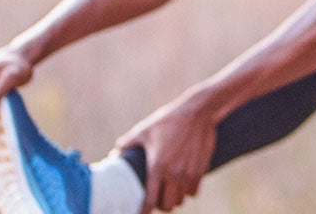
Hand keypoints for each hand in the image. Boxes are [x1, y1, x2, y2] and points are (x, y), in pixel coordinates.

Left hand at [115, 97, 217, 211]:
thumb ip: (127, 143)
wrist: (198, 112)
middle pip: (168, 205)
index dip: (144, 211)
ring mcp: (189, 173)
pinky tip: (182, 183)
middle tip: (156, 198)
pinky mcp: (201, 170)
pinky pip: (194, 191)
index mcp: (157, 167)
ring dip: (175, 198)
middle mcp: (174, 174)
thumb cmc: (169, 120)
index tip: (140, 213)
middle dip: (161, 205)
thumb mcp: (145, 130)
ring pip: (182, 200)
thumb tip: (114, 153)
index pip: (150, 200)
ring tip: (169, 191)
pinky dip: (188, 191)